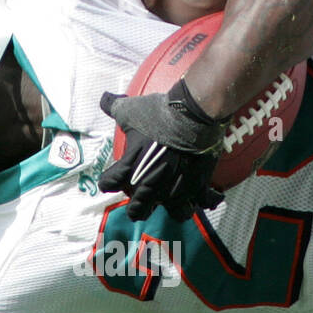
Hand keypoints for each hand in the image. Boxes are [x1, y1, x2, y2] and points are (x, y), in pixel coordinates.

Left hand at [99, 82, 224, 220]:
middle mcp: (151, 187)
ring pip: (175, 213)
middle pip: (138, 211)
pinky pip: (206, 202)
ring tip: (174, 199)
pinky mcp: (198, 186)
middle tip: (141, 198)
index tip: (114, 176)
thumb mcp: (130, 110)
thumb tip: (104, 98)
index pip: (108, 184)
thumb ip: (114, 107)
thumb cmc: (158, 114)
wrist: (190, 114)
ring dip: (174, 208)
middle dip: (138, 207)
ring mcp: (176, 190)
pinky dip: (208, 199)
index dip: (109, 181)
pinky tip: (208, 194)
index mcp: (129, 171)